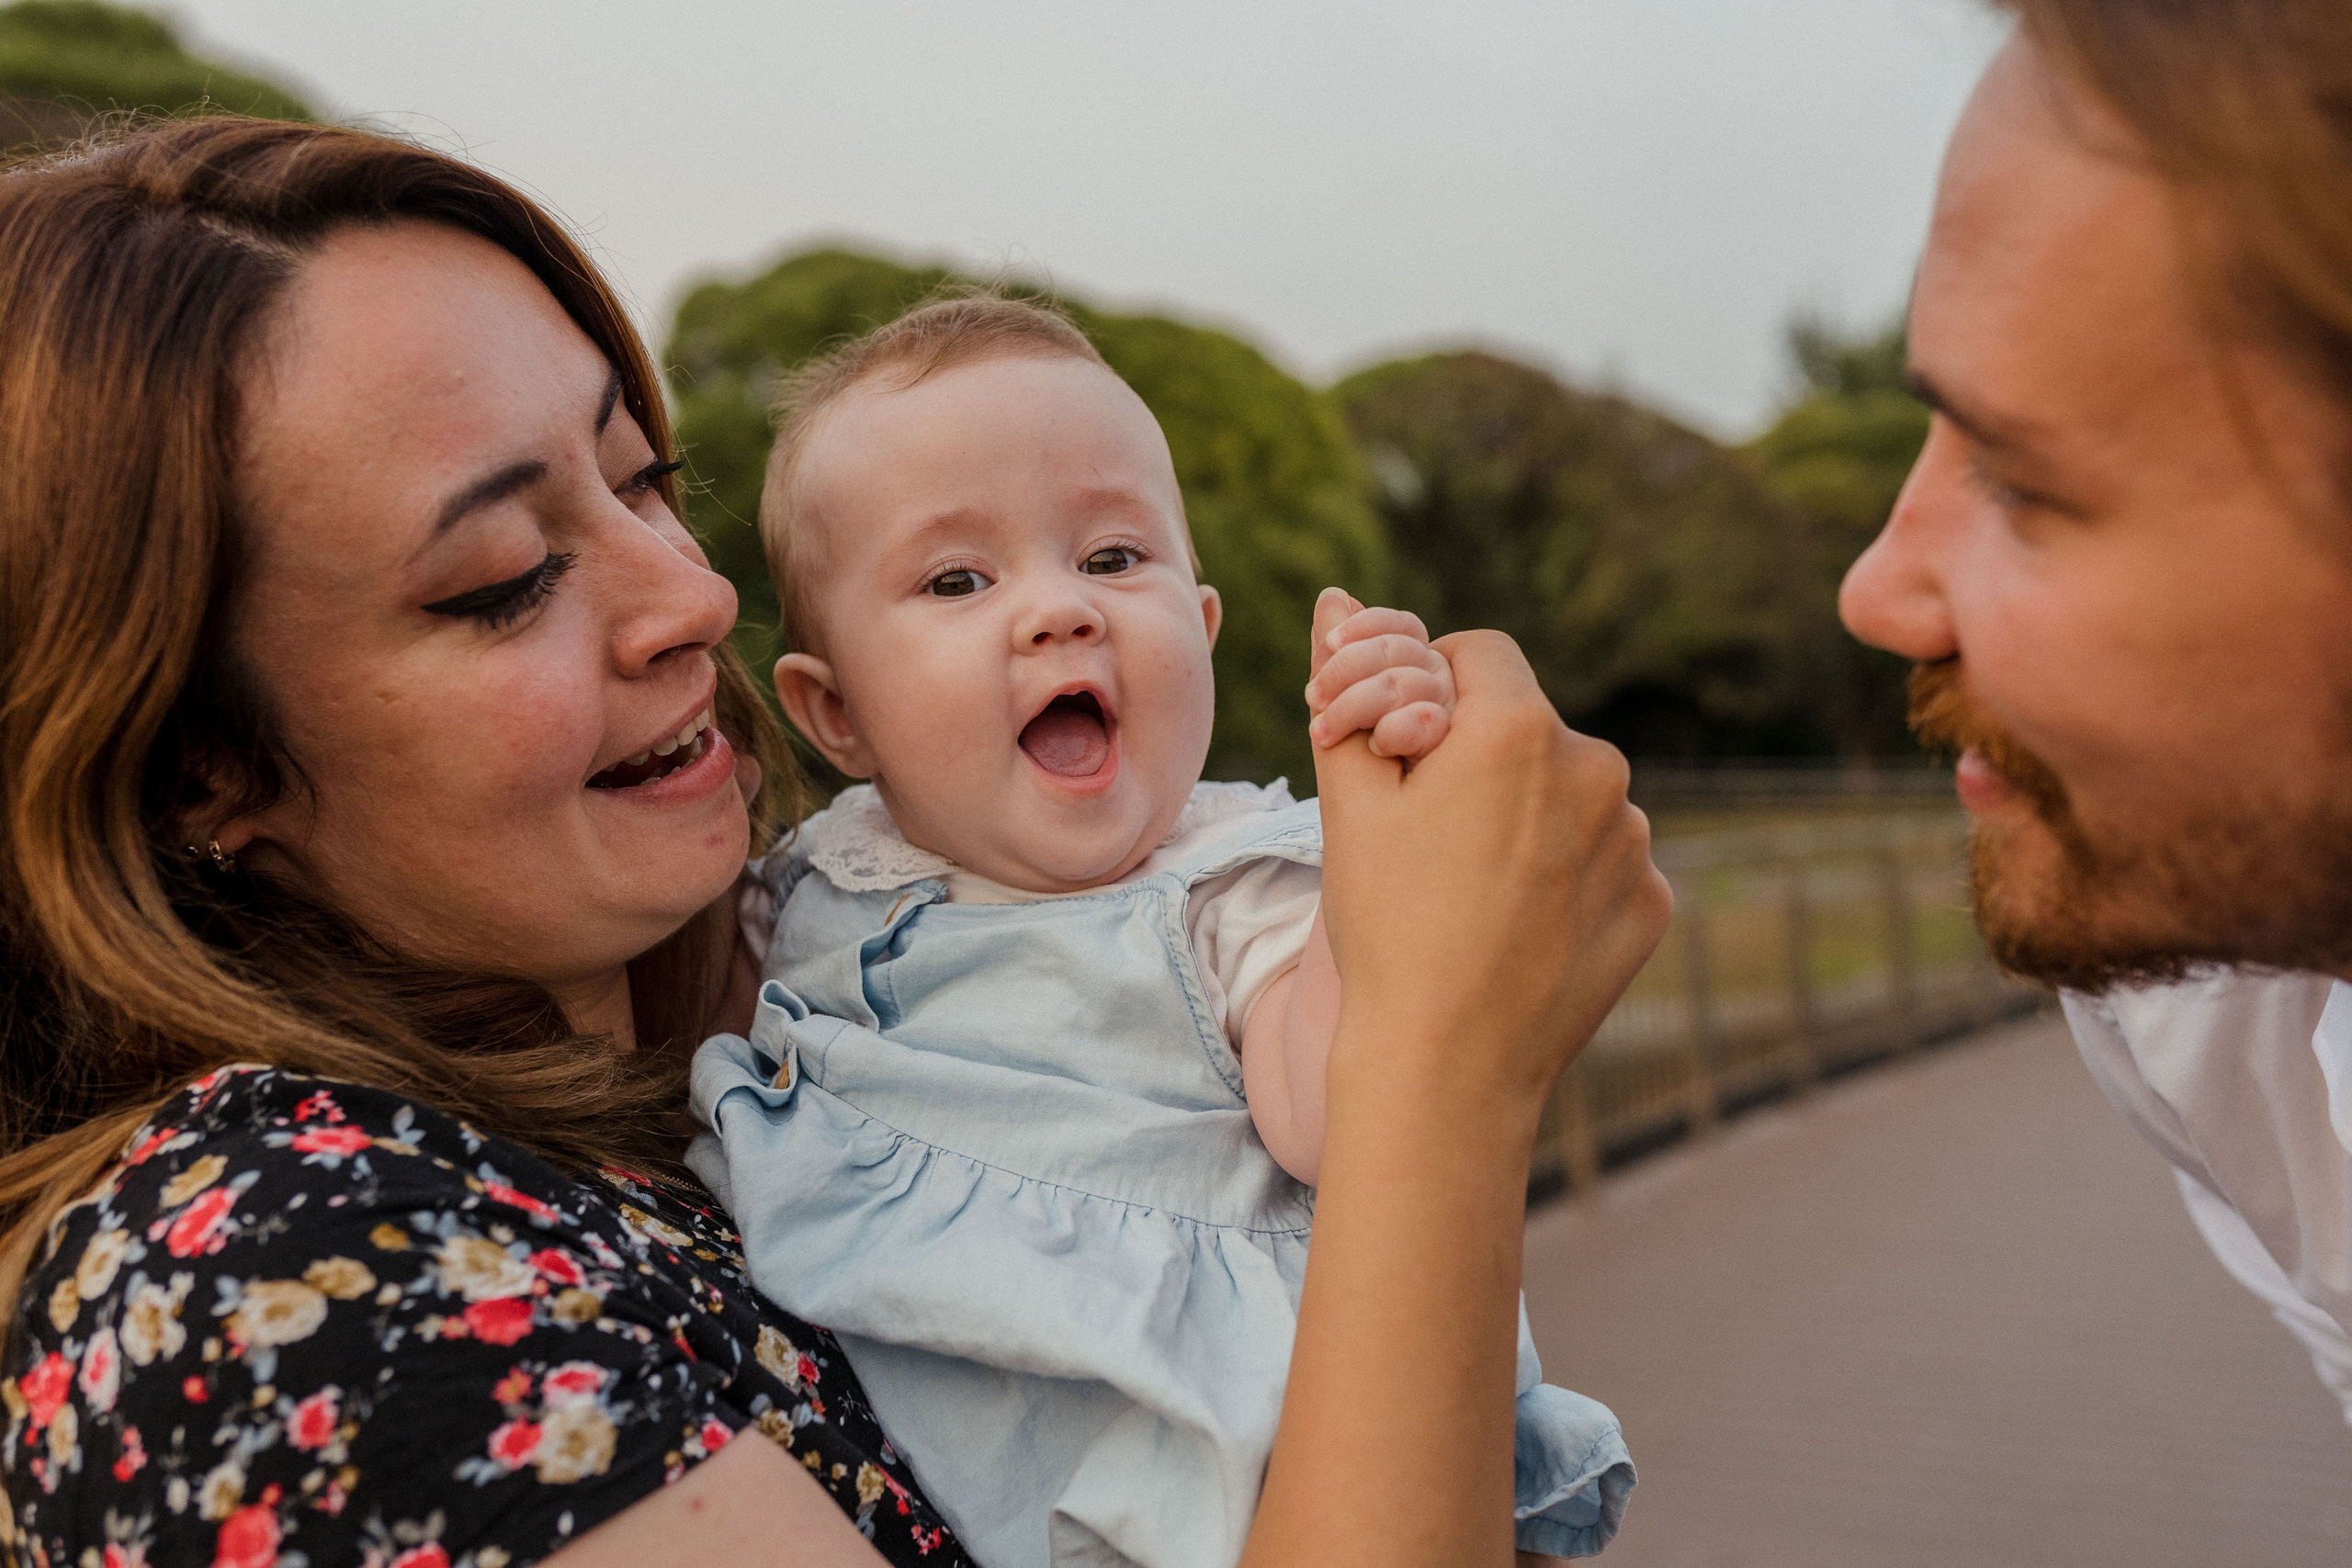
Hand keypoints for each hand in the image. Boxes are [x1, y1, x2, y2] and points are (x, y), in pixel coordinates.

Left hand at [1303, 589, 1454, 760]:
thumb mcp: (1339, 707)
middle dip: (1346, 666)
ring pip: (1405, 683)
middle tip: (1312, 697)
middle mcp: (1440, 686)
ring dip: (1353, 705)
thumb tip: (1332, 594)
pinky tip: (1373, 744)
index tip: (1330, 641)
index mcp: (1418, 669)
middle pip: (1400, 648)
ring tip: (1322, 732)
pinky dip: (1394, 729)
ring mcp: (1451, 716)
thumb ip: (1336, 655)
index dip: (1366, 625)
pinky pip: (1425, 721)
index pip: (1404, 626)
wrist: (1377, 840)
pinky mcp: (1452, 750)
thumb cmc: (1357, 769)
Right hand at [1312, 621, 1671, 1106]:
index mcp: (1520, 728)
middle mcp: (1599, 768)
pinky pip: (1605, 860)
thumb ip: (1351, 689)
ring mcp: (1635, 840)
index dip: (1433, 689)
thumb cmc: (1387, 927)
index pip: (1480, 654)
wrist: (1447, 1067)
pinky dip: (1566, 878)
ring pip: (1573, 793)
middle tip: (1428, 832)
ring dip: (1529, 817)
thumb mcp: (1350, 804)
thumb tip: (1337, 600)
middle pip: (1529, 726)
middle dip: (1482, 758)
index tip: (1407, 746)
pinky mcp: (1652, 901)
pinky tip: (1518, 927)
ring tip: (1472, 890)